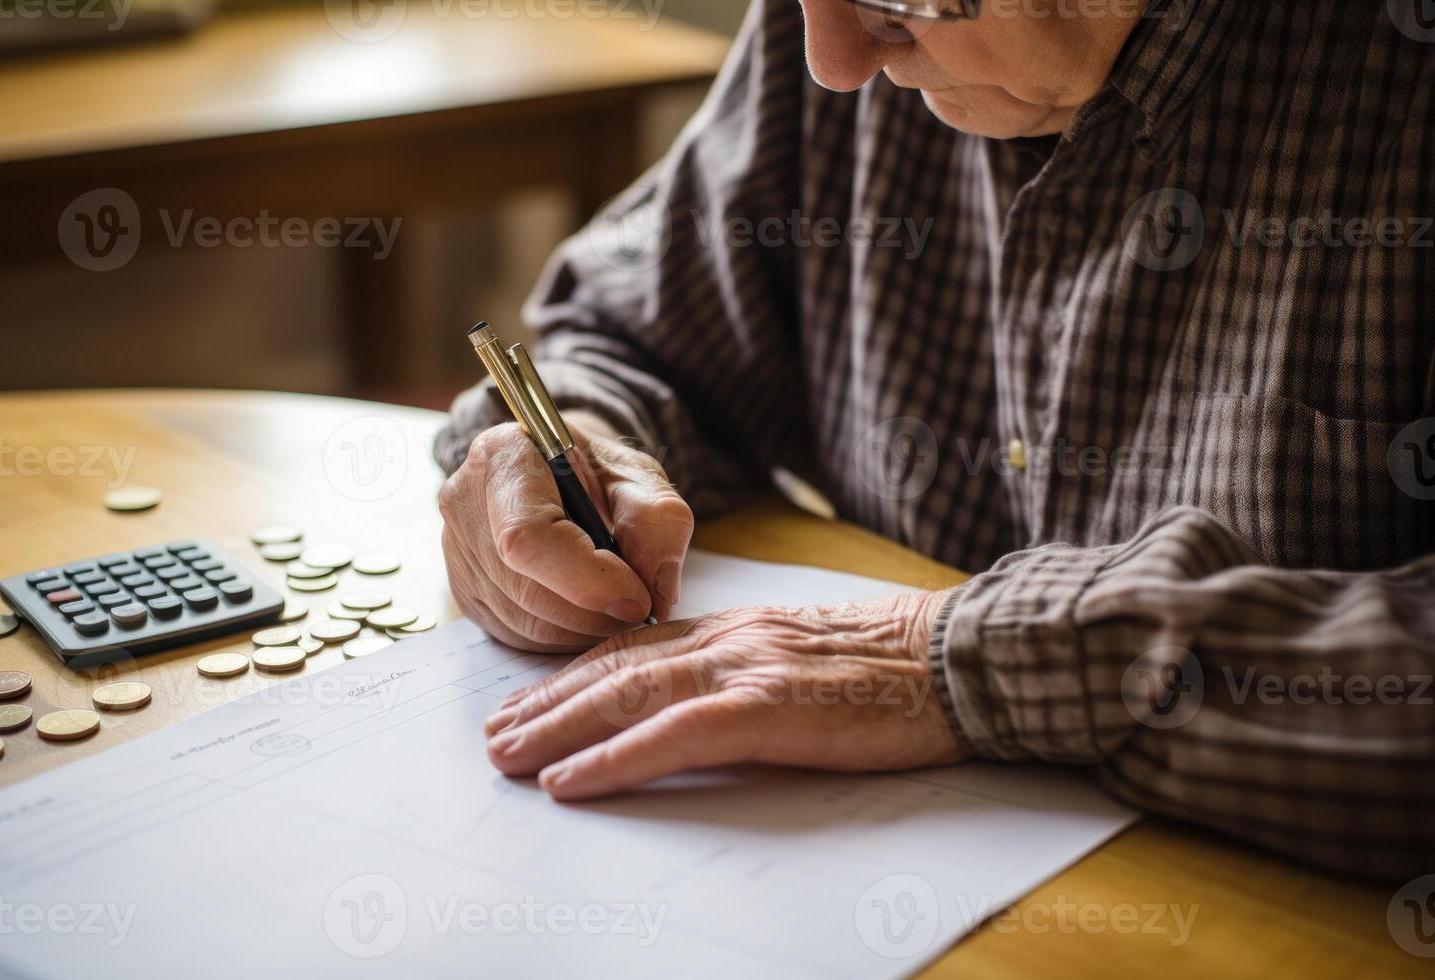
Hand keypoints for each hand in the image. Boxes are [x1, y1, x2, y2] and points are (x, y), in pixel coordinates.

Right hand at [439, 417, 693, 652]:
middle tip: (639, 607)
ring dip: (583, 631)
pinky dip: (562, 638)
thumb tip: (655, 591)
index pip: (528, 536)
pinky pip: (514, 636)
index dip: (587, 580)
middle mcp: (465, 502)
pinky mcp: (464, 590)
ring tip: (618, 608)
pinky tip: (588, 615)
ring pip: (521, 622)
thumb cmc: (597, 472)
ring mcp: (457, 551)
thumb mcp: (640, 477)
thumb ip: (658, 521)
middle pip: (525, 589)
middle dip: (594, 613)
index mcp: (504, 456)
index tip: (638, 598)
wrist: (562, 475)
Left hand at [482, 590, 967, 798]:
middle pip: (614, 670)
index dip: (574, 677)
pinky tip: (571, 781)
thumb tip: (708, 703)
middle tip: (494, 736)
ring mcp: (746, 670)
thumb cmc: (897, 665)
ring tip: (508, 758)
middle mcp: (728, 640)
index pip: (634, 650)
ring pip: (626, 695)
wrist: (959, 656)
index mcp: (738, 629)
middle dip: (547, 705)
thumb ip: (753, 670)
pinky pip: (674, 735)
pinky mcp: (769, 708)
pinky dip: (613, 758)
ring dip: (558, 730)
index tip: (530, 701)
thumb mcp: (807, 657)